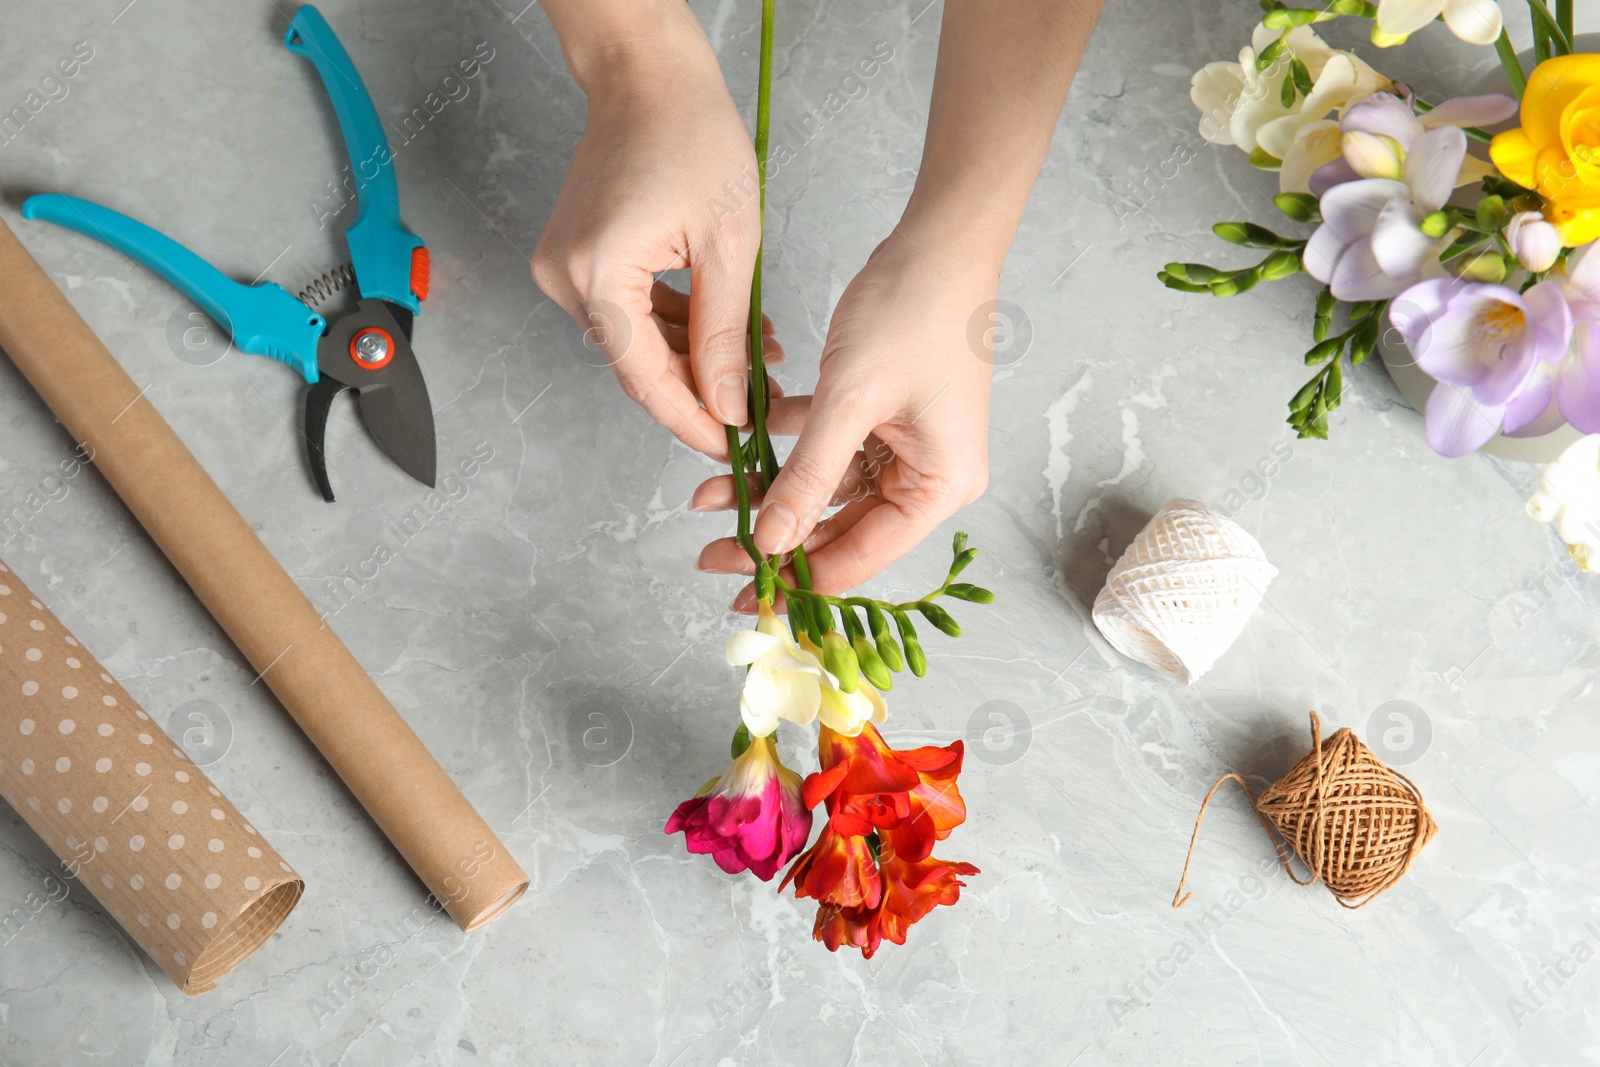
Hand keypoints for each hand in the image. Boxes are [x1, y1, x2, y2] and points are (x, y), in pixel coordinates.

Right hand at [532, 23, 761, 459]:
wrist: (649, 78)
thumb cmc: (690, 135)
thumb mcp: (729, 245)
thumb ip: (726, 335)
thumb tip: (726, 405)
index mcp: (596, 275)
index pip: (647, 379)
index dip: (693, 421)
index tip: (733, 446)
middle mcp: (566, 279)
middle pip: (639, 366)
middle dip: (702, 391)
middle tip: (758, 408)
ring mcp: (565, 270)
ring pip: (638, 344)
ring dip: (696, 358)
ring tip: (758, 361)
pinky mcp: (577, 260)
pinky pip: (629, 314)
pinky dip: (676, 328)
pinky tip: (725, 331)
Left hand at [692, 234, 994, 607]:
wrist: (937, 239)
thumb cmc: (914, 312)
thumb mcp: (850, 401)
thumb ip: (806, 477)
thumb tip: (770, 542)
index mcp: (940, 488)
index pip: (863, 557)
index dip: (801, 580)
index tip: (744, 593)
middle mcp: (928, 478)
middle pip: (841, 530)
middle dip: (775, 537)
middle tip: (712, 553)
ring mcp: (905, 448)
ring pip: (825, 490)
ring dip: (769, 489)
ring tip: (710, 496)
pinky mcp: (883, 418)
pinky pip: (825, 449)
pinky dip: (782, 447)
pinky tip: (735, 447)